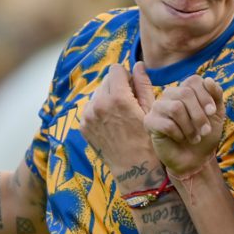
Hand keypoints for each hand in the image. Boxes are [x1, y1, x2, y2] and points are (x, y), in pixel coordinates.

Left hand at [80, 64, 156, 190]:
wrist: (134, 169)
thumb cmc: (148, 140)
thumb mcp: (151, 111)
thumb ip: (143, 84)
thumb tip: (138, 65)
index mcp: (118, 99)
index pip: (116, 69)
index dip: (126, 76)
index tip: (133, 88)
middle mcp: (99, 105)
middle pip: (106, 80)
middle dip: (117, 86)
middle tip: (128, 103)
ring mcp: (88, 116)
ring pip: (97, 94)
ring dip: (107, 98)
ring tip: (119, 115)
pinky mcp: (83, 126)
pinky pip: (90, 108)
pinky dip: (99, 111)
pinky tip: (111, 123)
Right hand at [142, 72, 224, 175]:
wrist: (195, 159)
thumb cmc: (205, 135)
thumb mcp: (217, 114)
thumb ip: (216, 95)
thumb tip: (208, 80)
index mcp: (185, 90)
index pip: (193, 80)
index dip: (205, 96)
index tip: (212, 112)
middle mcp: (169, 95)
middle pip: (185, 93)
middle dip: (199, 115)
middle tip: (205, 131)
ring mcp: (158, 107)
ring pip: (176, 108)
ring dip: (190, 127)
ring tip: (194, 138)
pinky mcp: (149, 122)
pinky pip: (166, 124)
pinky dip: (179, 134)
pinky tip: (180, 139)